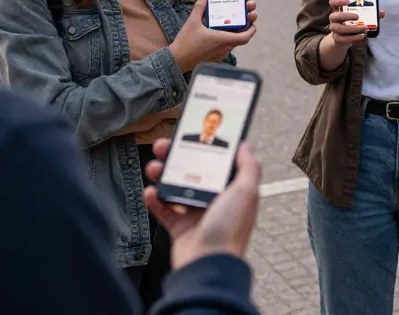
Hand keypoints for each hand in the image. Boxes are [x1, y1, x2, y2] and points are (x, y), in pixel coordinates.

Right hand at [143, 139, 261, 270]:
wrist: (207, 265)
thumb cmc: (229, 230)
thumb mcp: (247, 193)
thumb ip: (249, 168)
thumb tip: (246, 146)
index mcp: (232, 191)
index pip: (218, 162)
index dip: (205, 147)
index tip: (192, 134)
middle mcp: (215, 201)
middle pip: (193, 171)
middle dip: (177, 157)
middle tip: (163, 146)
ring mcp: (196, 214)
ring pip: (176, 187)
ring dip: (162, 175)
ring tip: (153, 167)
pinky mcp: (180, 228)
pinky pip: (164, 209)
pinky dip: (155, 199)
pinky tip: (150, 192)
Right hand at [169, 0, 258, 69]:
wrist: (177, 60)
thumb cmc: (186, 42)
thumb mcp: (192, 22)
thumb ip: (200, 7)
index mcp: (223, 39)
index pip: (245, 37)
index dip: (251, 30)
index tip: (253, 23)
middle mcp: (224, 48)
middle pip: (240, 38)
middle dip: (243, 28)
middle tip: (241, 18)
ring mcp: (220, 55)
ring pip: (232, 43)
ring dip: (233, 34)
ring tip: (230, 24)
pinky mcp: (214, 58)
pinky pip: (224, 48)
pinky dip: (225, 40)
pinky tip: (218, 33)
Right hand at [318, 0, 384, 70]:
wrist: (344, 39)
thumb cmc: (352, 23)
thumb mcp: (360, 17)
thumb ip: (370, 14)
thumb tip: (382, 12)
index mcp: (338, 10)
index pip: (332, 2)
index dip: (337, 0)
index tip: (347, 0)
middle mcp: (334, 19)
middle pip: (334, 16)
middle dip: (346, 15)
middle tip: (357, 16)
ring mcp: (335, 29)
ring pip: (339, 28)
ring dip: (352, 28)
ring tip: (364, 27)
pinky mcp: (337, 39)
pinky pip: (343, 38)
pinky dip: (354, 38)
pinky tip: (362, 36)